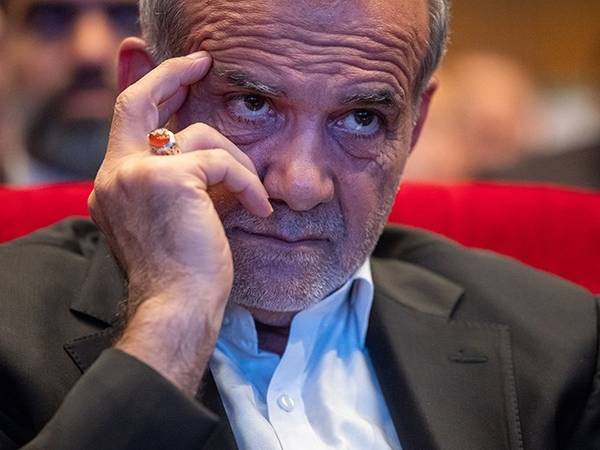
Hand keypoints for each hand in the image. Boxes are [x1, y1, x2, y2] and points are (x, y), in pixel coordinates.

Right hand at [89, 51, 271, 394]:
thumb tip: (214, 157)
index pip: (127, 122)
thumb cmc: (184, 275)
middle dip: (172, 75)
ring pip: (198, 136)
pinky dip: (247, 183)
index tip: (182, 77)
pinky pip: (223, 163)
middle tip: (203, 64)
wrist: (178, 310)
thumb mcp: (177, 221)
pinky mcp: (170, 180)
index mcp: (113, 185)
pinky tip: (258, 209)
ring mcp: (136, 175)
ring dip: (237, 162)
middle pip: (138, 101)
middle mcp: (114, 175)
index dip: (153, 93)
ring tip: (252, 197)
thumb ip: (184, 184)